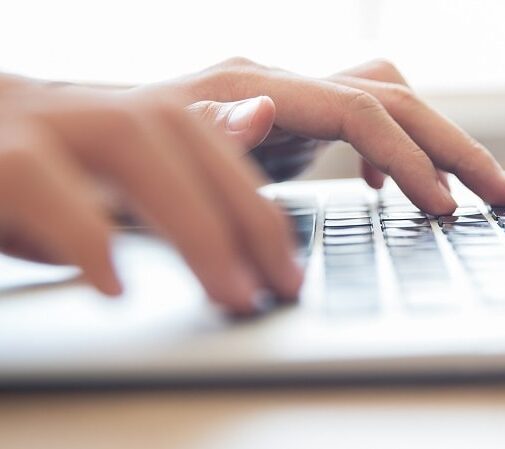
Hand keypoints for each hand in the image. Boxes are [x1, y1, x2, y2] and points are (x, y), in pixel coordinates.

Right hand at [0, 80, 301, 313]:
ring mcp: (17, 119)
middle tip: (277, 286)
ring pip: (124, 140)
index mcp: (100, 112)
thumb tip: (254, 121)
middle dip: (239, 212)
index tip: (288, 264)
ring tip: (229, 290)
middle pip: (174, 133)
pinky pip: (33, 180)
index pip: (200, 136)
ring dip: (190, 221)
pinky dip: (83, 232)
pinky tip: (116, 284)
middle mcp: (65, 104)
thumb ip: (169, 156)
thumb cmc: (7, 180)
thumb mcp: (93, 180)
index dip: (252, 198)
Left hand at [150, 58, 504, 213]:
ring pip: (391, 101)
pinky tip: (392, 188)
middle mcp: (280, 79)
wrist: (93, 145)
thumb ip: (214, 136)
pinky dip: (396, 151)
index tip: (445, 208)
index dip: (410, 158)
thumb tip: (268, 108)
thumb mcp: (155, 166)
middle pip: (394, 97)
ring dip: (439, 144)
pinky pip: (367, 119)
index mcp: (252, 87)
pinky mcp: (295, 118)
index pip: (361, 110)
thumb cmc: (119, 167)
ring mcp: (291, 95)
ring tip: (475, 190)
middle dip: (455, 148)